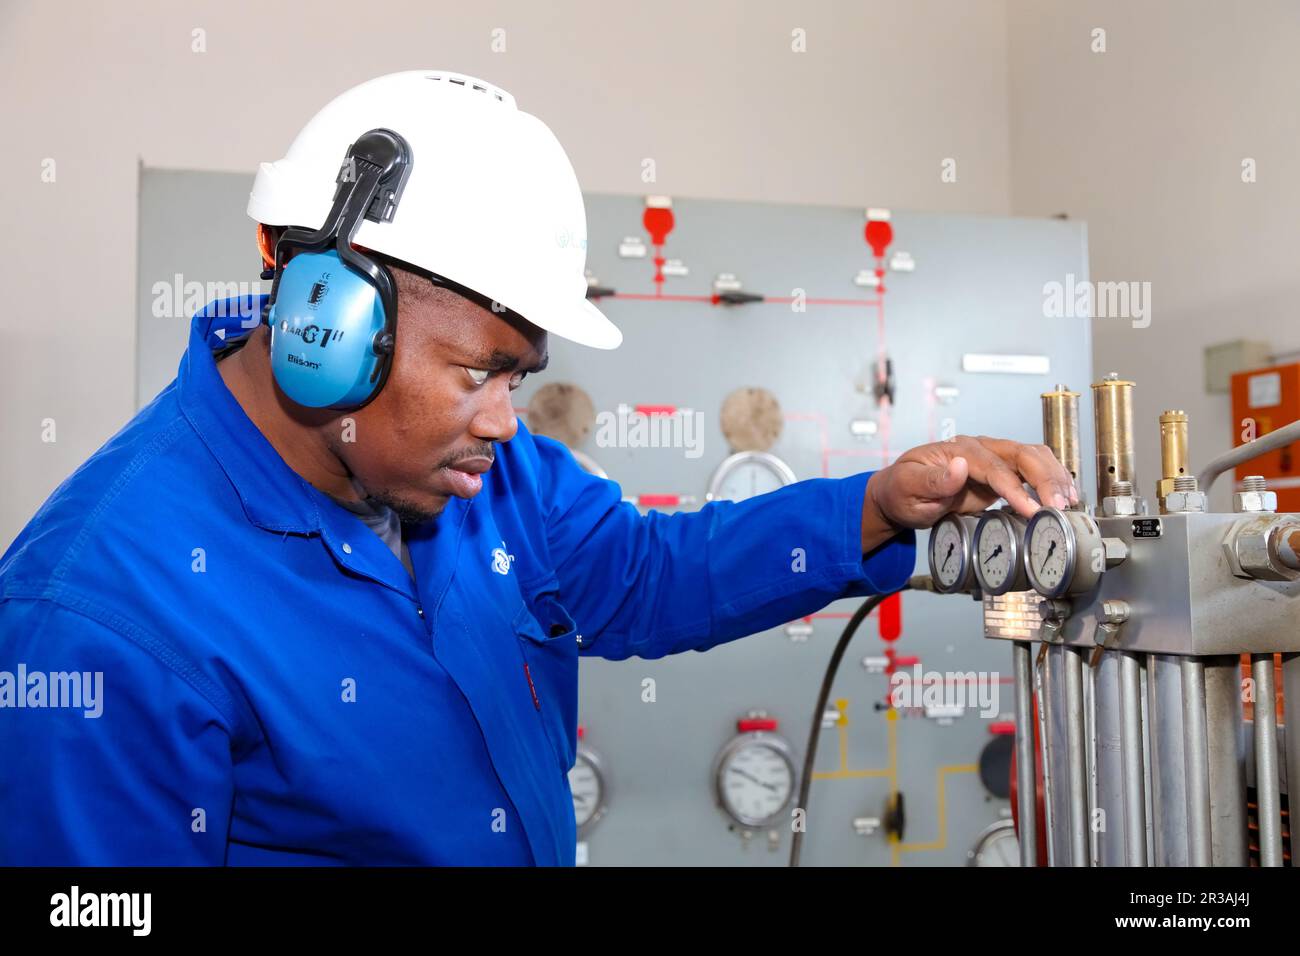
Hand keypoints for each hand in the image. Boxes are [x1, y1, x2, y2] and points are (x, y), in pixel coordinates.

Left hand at [861, 435, 1078, 551]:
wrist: (899, 493)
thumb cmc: (900, 490)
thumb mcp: (906, 488)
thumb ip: (932, 480)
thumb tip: (958, 466)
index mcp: (956, 450)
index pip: (993, 466)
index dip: (1015, 488)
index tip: (1031, 509)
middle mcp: (979, 449)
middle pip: (1022, 454)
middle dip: (1045, 479)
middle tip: (1059, 506)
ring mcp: (992, 459)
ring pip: (1033, 457)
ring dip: (1054, 477)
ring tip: (1068, 502)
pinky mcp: (1000, 473)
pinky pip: (1032, 469)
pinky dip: (1051, 479)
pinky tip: (1064, 496)